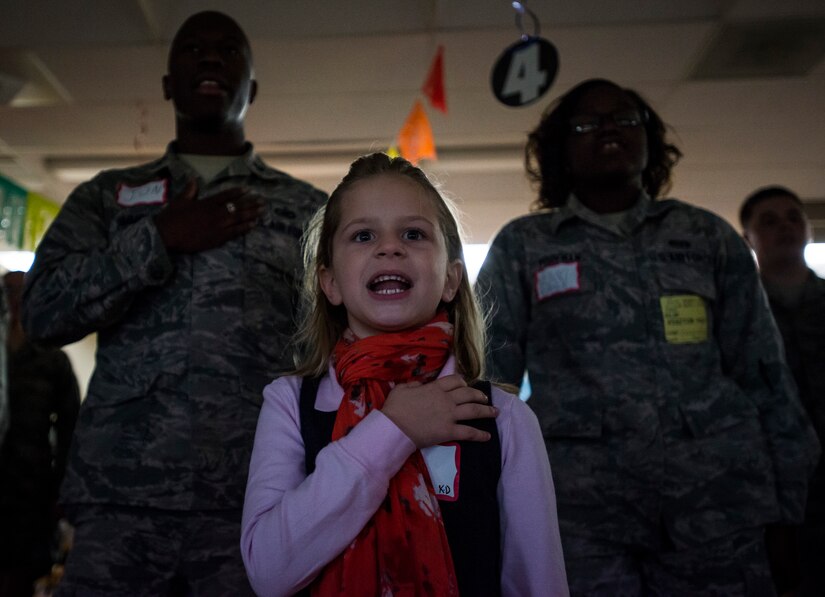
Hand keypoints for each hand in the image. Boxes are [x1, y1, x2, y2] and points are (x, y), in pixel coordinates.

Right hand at [153, 179, 264, 252]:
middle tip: (263, 201)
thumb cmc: (171, 218)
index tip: (248, 190)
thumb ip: (190, 190)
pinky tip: (253, 224)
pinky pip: (235, 232)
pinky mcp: (217, 238)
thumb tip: (193, 179)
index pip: (226, 195)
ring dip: (252, 214)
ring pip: (239, 218)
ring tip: (262, 211)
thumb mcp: (180, 200)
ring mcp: (218, 225)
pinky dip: (245, 227)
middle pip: (237, 206)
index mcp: (206, 202)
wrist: (166, 235)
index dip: (238, 192)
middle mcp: (215, 213)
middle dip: (251, 203)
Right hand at [381, 374, 497, 448]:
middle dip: (479, 395)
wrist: (394, 428)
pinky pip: (469, 432)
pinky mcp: (449, 432)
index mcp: (435, 388)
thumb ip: (413, 384)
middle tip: (485, 398)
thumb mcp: (402, 389)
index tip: (466, 386)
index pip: (455, 381)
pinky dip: (480, 434)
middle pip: (469, 394)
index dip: (463, 382)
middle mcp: (446, 400)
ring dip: (486, 411)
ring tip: (494, 412)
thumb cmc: (395, 408)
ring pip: (474, 411)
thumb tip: (420, 384)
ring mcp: (449, 416)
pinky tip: (487, 436)